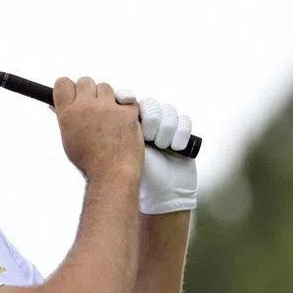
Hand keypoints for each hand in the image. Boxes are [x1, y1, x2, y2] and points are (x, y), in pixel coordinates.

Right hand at [53, 77, 143, 181]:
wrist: (112, 174)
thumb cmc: (89, 162)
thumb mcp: (68, 139)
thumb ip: (65, 118)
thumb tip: (58, 106)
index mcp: (68, 113)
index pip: (63, 83)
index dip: (68, 88)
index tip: (73, 94)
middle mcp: (87, 106)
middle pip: (85, 81)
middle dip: (88, 91)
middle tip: (92, 106)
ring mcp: (109, 107)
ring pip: (106, 87)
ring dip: (106, 98)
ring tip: (108, 116)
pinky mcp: (128, 111)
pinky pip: (127, 99)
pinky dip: (126, 107)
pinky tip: (122, 121)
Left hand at [115, 90, 197, 213]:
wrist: (159, 193)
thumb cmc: (134, 174)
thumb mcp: (120, 149)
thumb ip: (114, 130)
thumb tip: (107, 107)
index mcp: (128, 125)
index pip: (131, 101)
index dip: (129, 99)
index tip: (126, 101)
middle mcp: (147, 124)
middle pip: (152, 105)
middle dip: (151, 120)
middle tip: (149, 138)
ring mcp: (165, 128)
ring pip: (169, 111)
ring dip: (166, 129)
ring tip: (161, 146)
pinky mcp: (181, 135)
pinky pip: (184, 121)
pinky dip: (180, 134)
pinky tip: (175, 148)